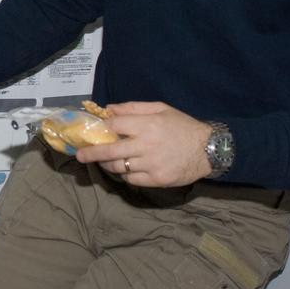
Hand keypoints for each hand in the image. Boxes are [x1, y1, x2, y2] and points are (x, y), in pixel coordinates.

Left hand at [74, 101, 212, 187]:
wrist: (209, 149)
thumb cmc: (183, 126)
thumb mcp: (160, 108)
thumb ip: (133, 108)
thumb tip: (109, 108)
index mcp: (147, 125)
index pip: (114, 126)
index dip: (102, 128)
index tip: (95, 131)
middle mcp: (146, 145)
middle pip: (110, 151)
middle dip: (91, 153)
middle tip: (80, 156)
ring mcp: (151, 164)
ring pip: (119, 167)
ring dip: (108, 164)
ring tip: (104, 161)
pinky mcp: (156, 180)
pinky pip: (132, 180)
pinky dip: (126, 175)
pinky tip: (127, 169)